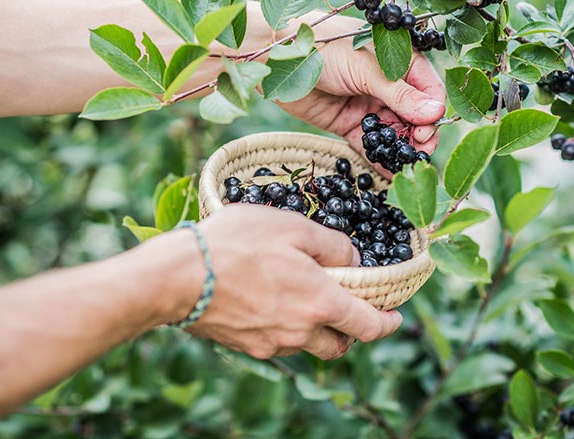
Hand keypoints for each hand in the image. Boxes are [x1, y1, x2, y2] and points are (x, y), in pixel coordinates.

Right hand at [188, 205, 402, 359]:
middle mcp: (300, 332)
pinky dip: (282, 326)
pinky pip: (275, 341)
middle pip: (338, 344)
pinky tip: (266, 300)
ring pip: (306, 344)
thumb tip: (353, 260)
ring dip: (313, 328)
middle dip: (349, 331)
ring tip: (299, 298)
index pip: (369, 326)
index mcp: (320, 303)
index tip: (395, 316)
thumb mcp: (292, 226)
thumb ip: (332, 245)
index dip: (388, 323)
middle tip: (345, 308)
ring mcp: (271, 343)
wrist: (178, 277)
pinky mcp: (245, 346)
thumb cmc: (236, 244)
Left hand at [278, 15, 446, 160]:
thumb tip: (435, 112)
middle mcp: (387, 84)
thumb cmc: (324, 49)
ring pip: (393, 131)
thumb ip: (399, 93)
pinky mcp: (348, 122)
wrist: (277, 58)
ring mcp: (368, 104)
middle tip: (420, 150)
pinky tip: (390, 173)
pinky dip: (379, 158)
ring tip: (408, 166)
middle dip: (419, 134)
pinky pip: (369, 143)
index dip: (432, 111)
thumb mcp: (365, 68)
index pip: (428, 89)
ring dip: (402, 148)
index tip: (427, 130)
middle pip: (414, 114)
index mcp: (398, 61)